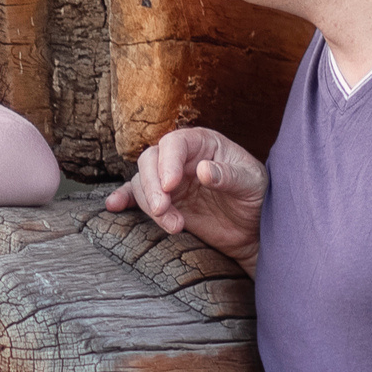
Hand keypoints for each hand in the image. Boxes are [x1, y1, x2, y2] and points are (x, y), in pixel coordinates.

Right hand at [103, 126, 267, 270]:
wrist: (254, 228)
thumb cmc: (257, 196)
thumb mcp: (252, 183)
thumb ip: (230, 176)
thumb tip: (204, 170)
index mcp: (202, 143)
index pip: (174, 144)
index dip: (168, 163)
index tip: (171, 186)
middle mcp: (181, 158)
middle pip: (150, 161)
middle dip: (152, 186)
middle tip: (162, 210)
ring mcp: (169, 181)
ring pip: (142, 183)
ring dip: (149, 205)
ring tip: (174, 226)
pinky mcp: (164, 202)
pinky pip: (136, 196)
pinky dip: (124, 200)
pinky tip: (114, 206)